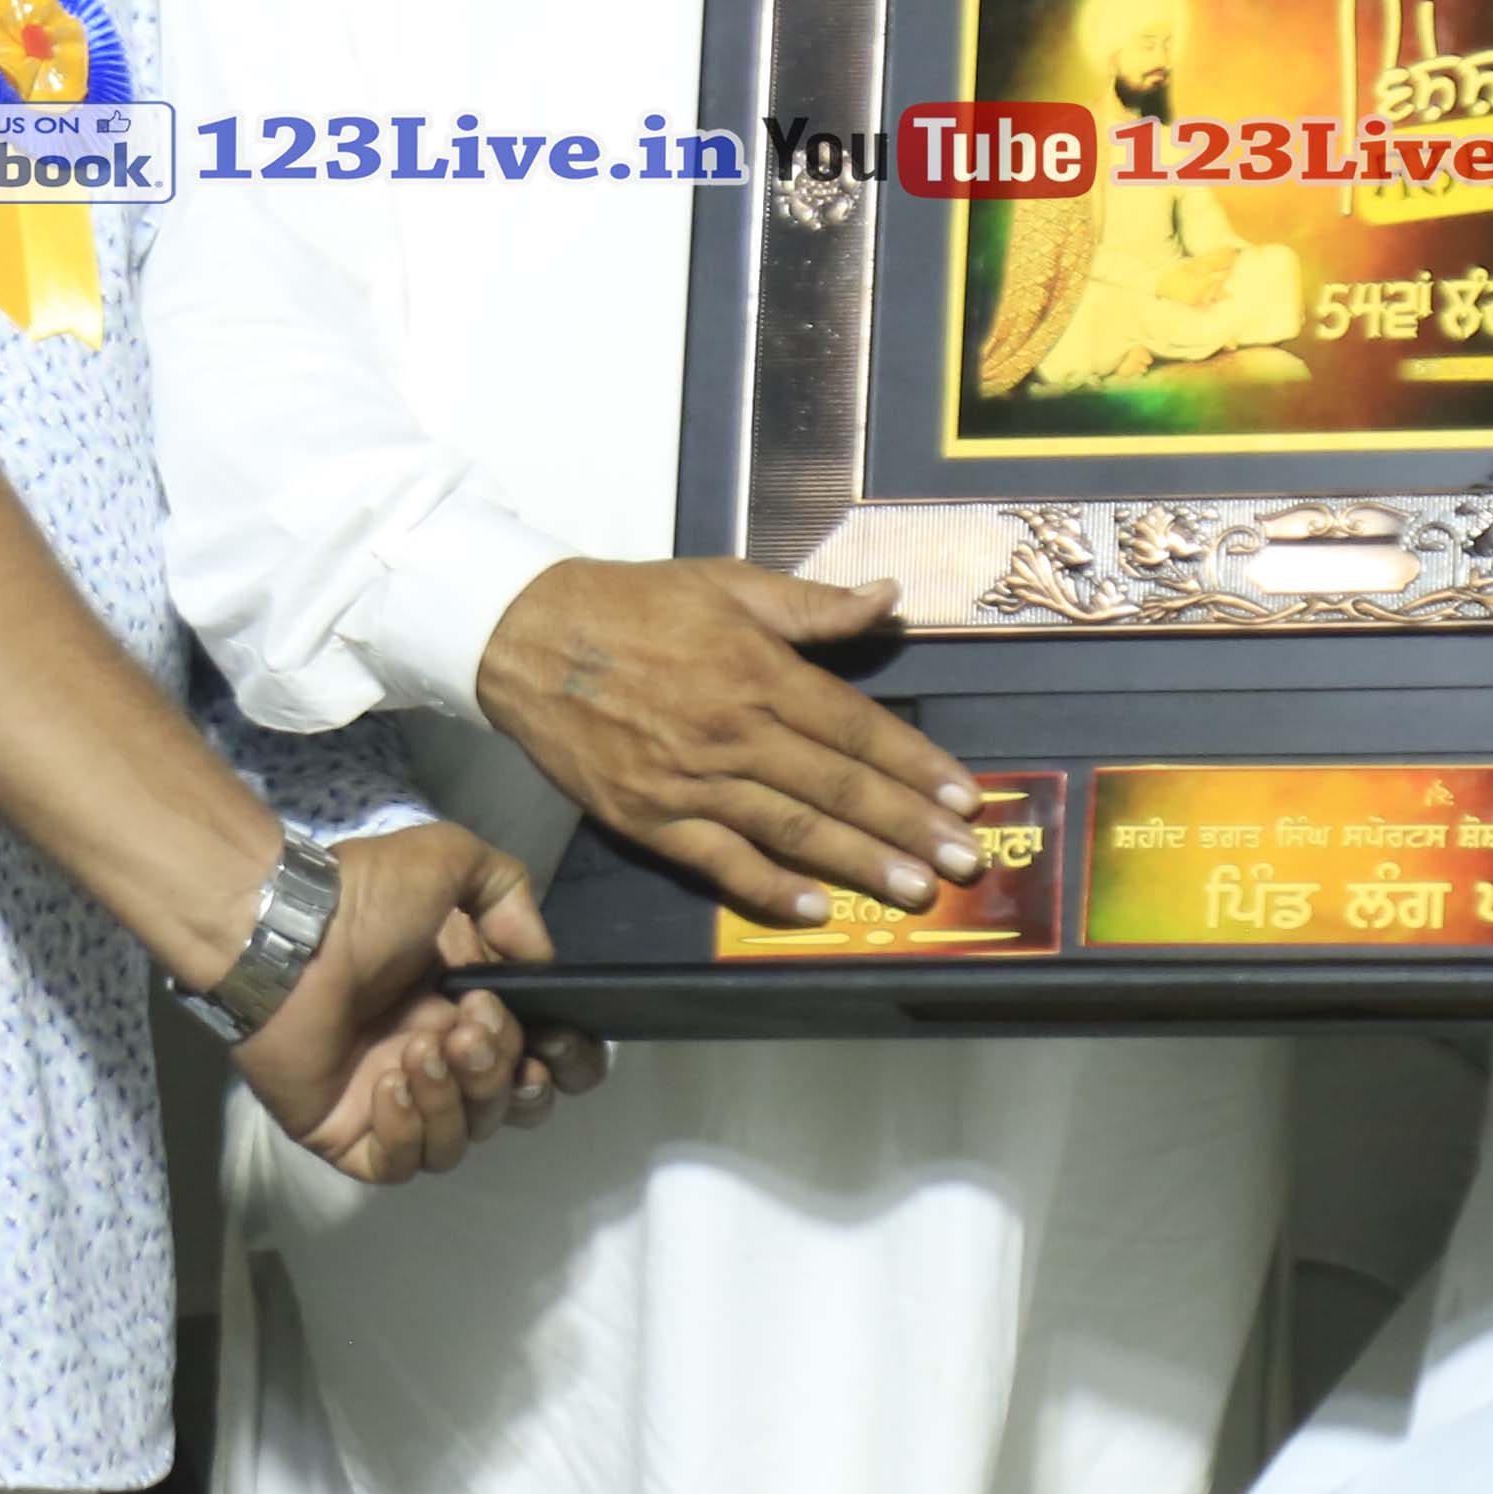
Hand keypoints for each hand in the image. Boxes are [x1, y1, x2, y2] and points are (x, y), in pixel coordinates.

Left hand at [233, 824, 604, 1184]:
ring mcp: (392, 1101)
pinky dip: (407, 1130)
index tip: (554, 1047)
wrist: (284, 935)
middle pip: (506, 1105)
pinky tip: (387, 1081)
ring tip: (415, 1047)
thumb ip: (508, 895)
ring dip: (452, 1097)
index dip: (562, 1066)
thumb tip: (538, 963)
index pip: (538, 1062)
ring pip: (460, 1140)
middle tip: (465, 1029)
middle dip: (499, 1072)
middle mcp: (437, 1059)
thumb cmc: (361, 902)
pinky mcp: (350, 1135)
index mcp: (465, 1007)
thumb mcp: (449, 860)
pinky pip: (402, 1164)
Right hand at [478, 558, 983, 924]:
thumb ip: (813, 604)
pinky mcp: (648, 817)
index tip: (965, 798)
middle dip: (907, 827)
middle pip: (836, 785)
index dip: (916, 765)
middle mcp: (732, 729)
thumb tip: (888, 598)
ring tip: (915, 890)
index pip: (855, 726)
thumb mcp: (727, 583)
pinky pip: (719, 862)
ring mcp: (689, 780)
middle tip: (964, 861)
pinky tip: (816, 910)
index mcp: (757, 668)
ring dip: (858, 863)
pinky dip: (768, 889)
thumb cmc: (633, 604)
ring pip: (790, 829)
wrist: (528, 637)